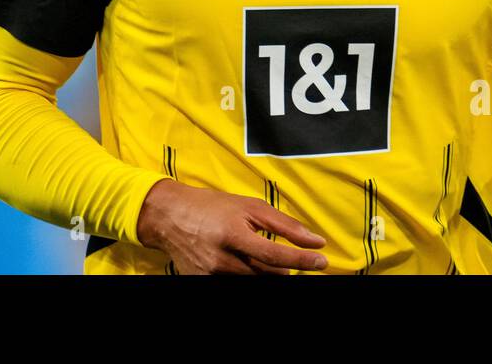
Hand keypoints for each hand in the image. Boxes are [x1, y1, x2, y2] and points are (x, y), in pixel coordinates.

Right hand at [135, 178, 328, 273]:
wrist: (169, 217)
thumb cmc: (212, 207)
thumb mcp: (249, 206)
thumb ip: (283, 224)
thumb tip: (315, 241)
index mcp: (233, 234)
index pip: (275, 254)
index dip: (301, 259)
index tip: (321, 261)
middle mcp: (221, 259)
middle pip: (268, 274)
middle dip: (284, 267)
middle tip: (287, 257)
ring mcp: (211, 275)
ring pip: (255, 282)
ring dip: (266, 272)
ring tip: (260, 256)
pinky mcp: (203, 284)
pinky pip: (237, 284)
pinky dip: (248, 275)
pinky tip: (244, 262)